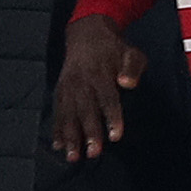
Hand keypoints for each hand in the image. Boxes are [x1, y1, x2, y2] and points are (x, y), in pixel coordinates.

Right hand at [51, 17, 141, 161]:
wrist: (86, 34)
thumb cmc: (113, 48)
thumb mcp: (131, 52)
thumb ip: (132, 68)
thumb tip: (128, 84)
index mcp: (101, 73)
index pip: (108, 99)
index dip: (112, 118)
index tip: (115, 136)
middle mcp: (82, 82)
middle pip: (86, 110)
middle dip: (89, 133)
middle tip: (93, 153)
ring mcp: (69, 87)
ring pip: (69, 115)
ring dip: (70, 137)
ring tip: (72, 157)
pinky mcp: (60, 91)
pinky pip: (58, 112)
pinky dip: (57, 130)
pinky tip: (58, 146)